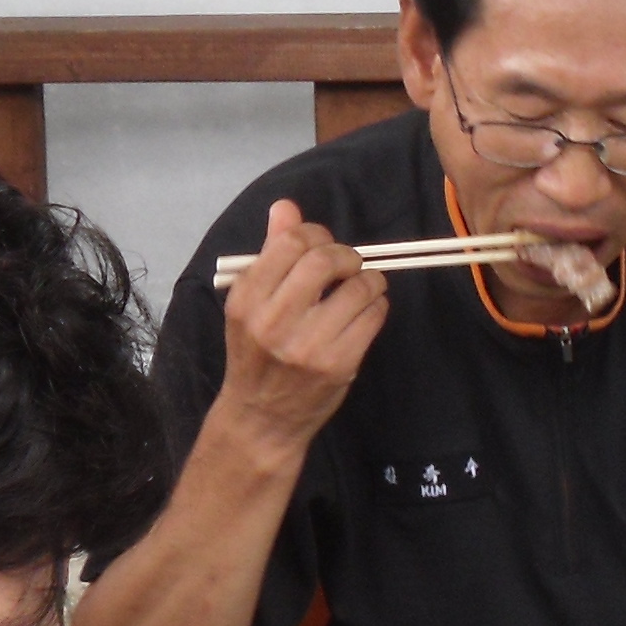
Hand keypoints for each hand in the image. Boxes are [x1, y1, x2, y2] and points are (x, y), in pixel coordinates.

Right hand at [207, 197, 386, 456]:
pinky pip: (373, 315)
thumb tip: (286, 207)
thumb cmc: (257, 354)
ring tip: (361, 287)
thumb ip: (270, 254)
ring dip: (369, 279)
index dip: (316, 233)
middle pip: (325, 260)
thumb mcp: (251, 304)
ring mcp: (308, 345)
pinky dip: (377, 304)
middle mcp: (274, 321)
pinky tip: (366, 310)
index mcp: (248, 300)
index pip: (290, 243)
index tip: (323, 245)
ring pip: (358, 286)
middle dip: (346, 255)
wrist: (262, 418)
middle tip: (348, 265)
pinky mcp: (339, 364)